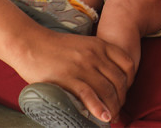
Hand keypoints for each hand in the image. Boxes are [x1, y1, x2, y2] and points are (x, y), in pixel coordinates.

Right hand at [12, 29, 134, 123]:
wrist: (29, 43)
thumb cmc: (53, 47)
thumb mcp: (82, 45)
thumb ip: (95, 57)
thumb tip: (103, 78)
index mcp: (100, 45)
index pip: (128, 64)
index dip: (130, 81)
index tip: (124, 92)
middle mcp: (95, 55)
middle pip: (119, 80)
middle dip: (121, 99)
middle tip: (118, 110)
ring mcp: (82, 66)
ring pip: (107, 90)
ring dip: (112, 107)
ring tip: (111, 118)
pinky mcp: (68, 77)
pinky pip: (89, 95)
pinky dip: (98, 108)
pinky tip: (102, 116)